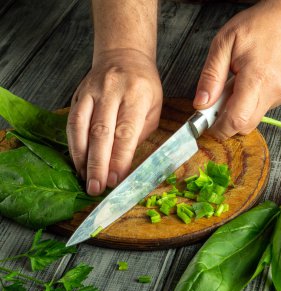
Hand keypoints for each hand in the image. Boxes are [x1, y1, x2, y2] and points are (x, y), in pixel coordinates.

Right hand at [67, 49, 162, 194]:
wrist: (123, 56)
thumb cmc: (143, 87)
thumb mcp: (153, 109)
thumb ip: (139, 134)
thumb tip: (125, 165)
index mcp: (136, 96)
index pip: (125, 132)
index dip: (119, 159)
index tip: (115, 181)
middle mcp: (111, 92)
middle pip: (101, 132)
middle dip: (98, 164)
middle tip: (96, 187)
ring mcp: (91, 92)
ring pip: (81, 127)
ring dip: (81, 157)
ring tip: (84, 179)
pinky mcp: (78, 95)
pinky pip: (71, 123)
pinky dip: (73, 145)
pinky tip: (77, 162)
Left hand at [193, 0, 280, 139]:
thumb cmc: (259, 24)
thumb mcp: (224, 44)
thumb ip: (211, 76)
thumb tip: (202, 103)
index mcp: (258, 77)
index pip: (236, 120)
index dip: (219, 129)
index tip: (208, 126)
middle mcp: (275, 89)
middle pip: (245, 125)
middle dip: (226, 121)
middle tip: (217, 103)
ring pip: (254, 118)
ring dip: (239, 110)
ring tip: (236, 85)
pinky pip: (264, 109)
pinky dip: (251, 103)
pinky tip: (250, 84)